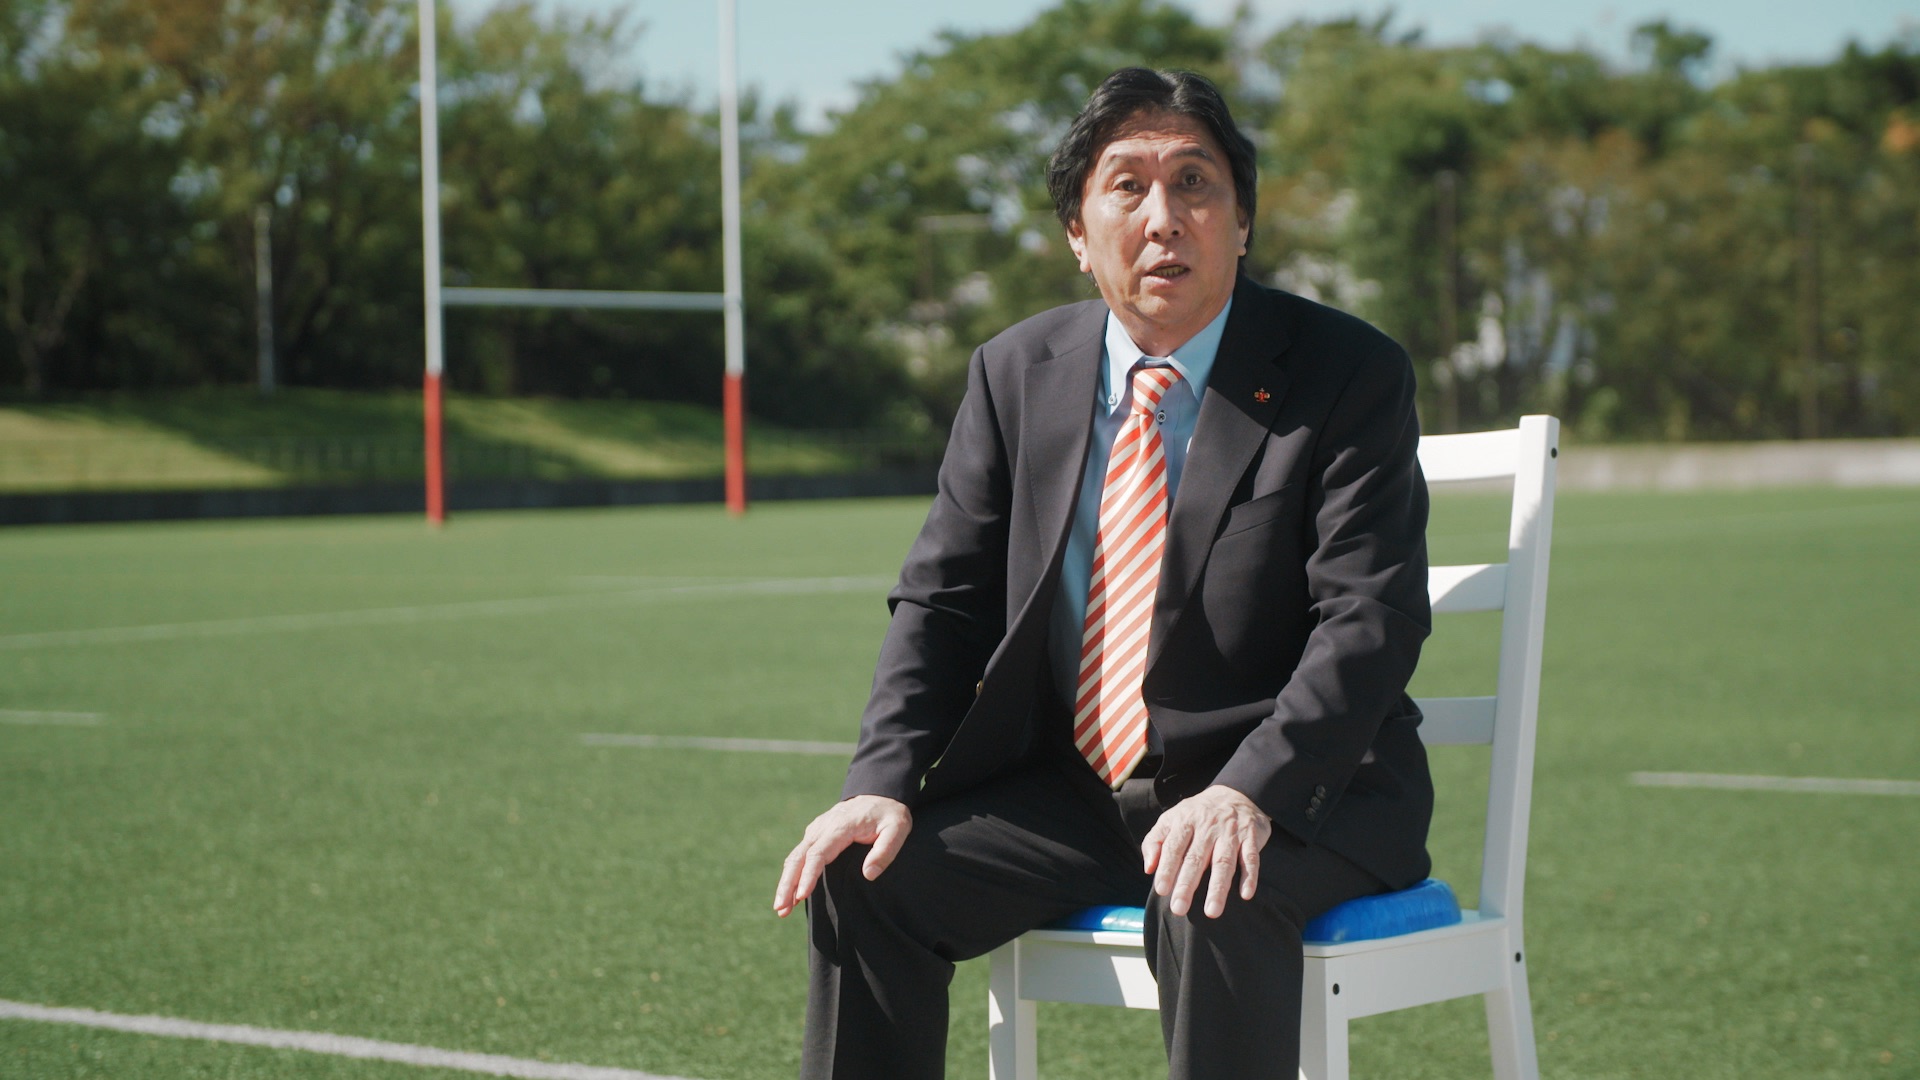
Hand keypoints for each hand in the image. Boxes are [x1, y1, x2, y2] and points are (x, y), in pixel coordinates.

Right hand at [772, 795, 911, 917]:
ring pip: (795, 857)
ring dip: (786, 882)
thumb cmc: (890, 814)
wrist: (880, 793)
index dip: (809, 875)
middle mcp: (822, 827)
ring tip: (781, 908)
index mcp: (841, 827)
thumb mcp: (898, 828)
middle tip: (781, 909)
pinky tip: (791, 893)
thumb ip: (885, 851)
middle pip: (798, 857)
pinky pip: (799, 855)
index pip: (818, 853)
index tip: (802, 895)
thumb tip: (868, 875)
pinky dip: (792, 874)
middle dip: (788, 883)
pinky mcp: (816, 834)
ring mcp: (816, 830)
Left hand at [1141, 785, 1271, 918]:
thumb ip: (1155, 841)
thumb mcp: (1172, 819)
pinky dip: (1249, 876)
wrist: (1236, 793)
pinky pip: (1251, 858)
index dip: (1167, 868)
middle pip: (1196, 858)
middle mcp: (1208, 827)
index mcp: (1185, 821)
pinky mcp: (1251, 837)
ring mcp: (1231, 832)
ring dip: (1218, 888)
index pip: (1174, 847)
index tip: (1161, 890)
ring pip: (1224, 862)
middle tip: (1179, 908)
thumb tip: (1148, 868)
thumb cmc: (1197, 814)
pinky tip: (1246, 895)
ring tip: (1212, 912)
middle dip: (1187, 884)